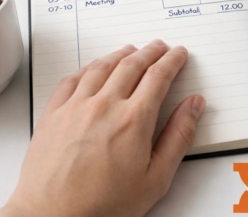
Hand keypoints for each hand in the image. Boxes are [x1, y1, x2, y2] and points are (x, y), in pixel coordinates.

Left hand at [0, 40, 205, 216]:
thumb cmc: (103, 205)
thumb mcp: (156, 178)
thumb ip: (179, 137)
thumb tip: (194, 105)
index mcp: (134, 119)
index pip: (159, 76)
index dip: (172, 61)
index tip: (178, 54)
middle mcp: (105, 104)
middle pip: (132, 64)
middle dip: (150, 52)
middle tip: (159, 47)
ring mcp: (76, 106)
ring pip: (102, 67)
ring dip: (120, 54)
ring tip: (130, 50)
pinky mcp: (53, 113)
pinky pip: (72, 78)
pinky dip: (88, 67)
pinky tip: (93, 68)